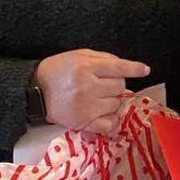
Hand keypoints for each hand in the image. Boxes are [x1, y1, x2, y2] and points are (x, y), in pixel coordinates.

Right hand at [34, 50, 149, 132]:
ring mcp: (86, 107)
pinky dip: (112, 120)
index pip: (118, 67)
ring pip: (117, 104)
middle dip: (115, 84)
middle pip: (120, 86)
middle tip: (102, 84)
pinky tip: (105, 114)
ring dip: (112, 101)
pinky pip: (110, 124)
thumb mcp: (78, 55)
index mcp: (86, 67)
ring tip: (97, 97)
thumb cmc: (58, 70)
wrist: (35, 92)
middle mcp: (87, 87)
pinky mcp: (83, 123)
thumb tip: (125, 65)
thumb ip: (102, 58)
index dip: (134, 68)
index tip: (145, 70)